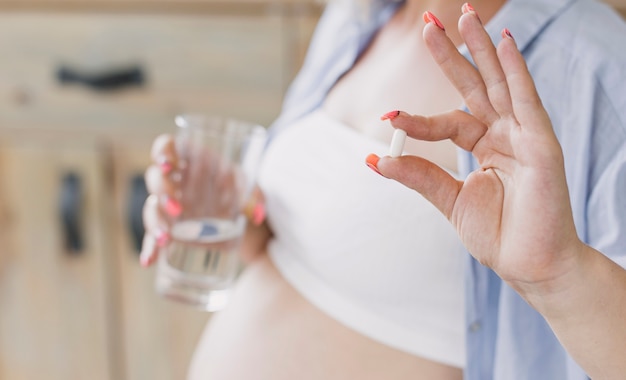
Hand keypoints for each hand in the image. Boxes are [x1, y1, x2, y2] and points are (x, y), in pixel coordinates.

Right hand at [140, 134, 268, 266]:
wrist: (238, 214)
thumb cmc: (238, 189)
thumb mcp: (248, 187)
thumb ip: (254, 195)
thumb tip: (258, 214)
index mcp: (190, 160)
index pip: (166, 146)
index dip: (162, 152)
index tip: (167, 164)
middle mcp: (174, 181)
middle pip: (155, 178)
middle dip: (163, 192)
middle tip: (178, 209)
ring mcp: (167, 205)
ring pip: (151, 208)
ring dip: (155, 222)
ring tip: (165, 239)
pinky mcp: (168, 228)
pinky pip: (152, 237)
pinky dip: (150, 249)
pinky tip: (149, 260)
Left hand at [369, 9, 584, 293]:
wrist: (528, 265)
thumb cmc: (497, 235)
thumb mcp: (449, 200)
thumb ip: (418, 175)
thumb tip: (372, 159)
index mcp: (484, 147)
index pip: (446, 122)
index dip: (417, 119)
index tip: (388, 117)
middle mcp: (503, 134)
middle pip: (474, 85)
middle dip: (453, 54)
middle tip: (429, 23)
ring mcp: (524, 135)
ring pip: (499, 83)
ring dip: (482, 49)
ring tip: (464, 16)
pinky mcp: (542, 143)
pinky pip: (526, 99)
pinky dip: (515, 70)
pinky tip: (502, 43)